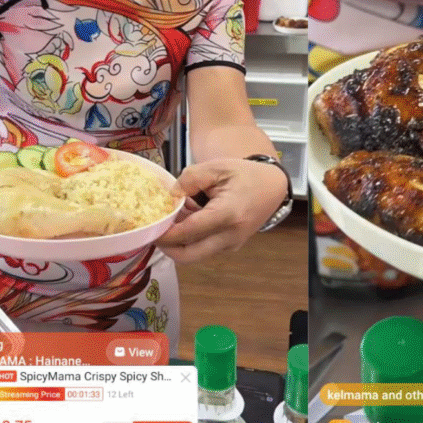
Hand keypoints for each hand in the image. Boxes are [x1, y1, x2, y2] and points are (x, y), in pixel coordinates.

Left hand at [155, 158, 286, 262]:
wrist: (272, 187)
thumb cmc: (244, 175)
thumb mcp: (216, 167)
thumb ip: (191, 178)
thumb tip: (170, 195)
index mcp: (227, 215)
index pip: (189, 232)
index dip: (166, 233)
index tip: (149, 228)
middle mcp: (230, 236)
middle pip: (189, 255)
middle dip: (167, 247)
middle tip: (154, 231)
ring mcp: (232, 245)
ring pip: (195, 254)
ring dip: (179, 242)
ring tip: (176, 218)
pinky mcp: (230, 247)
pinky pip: (204, 249)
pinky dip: (191, 239)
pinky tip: (190, 218)